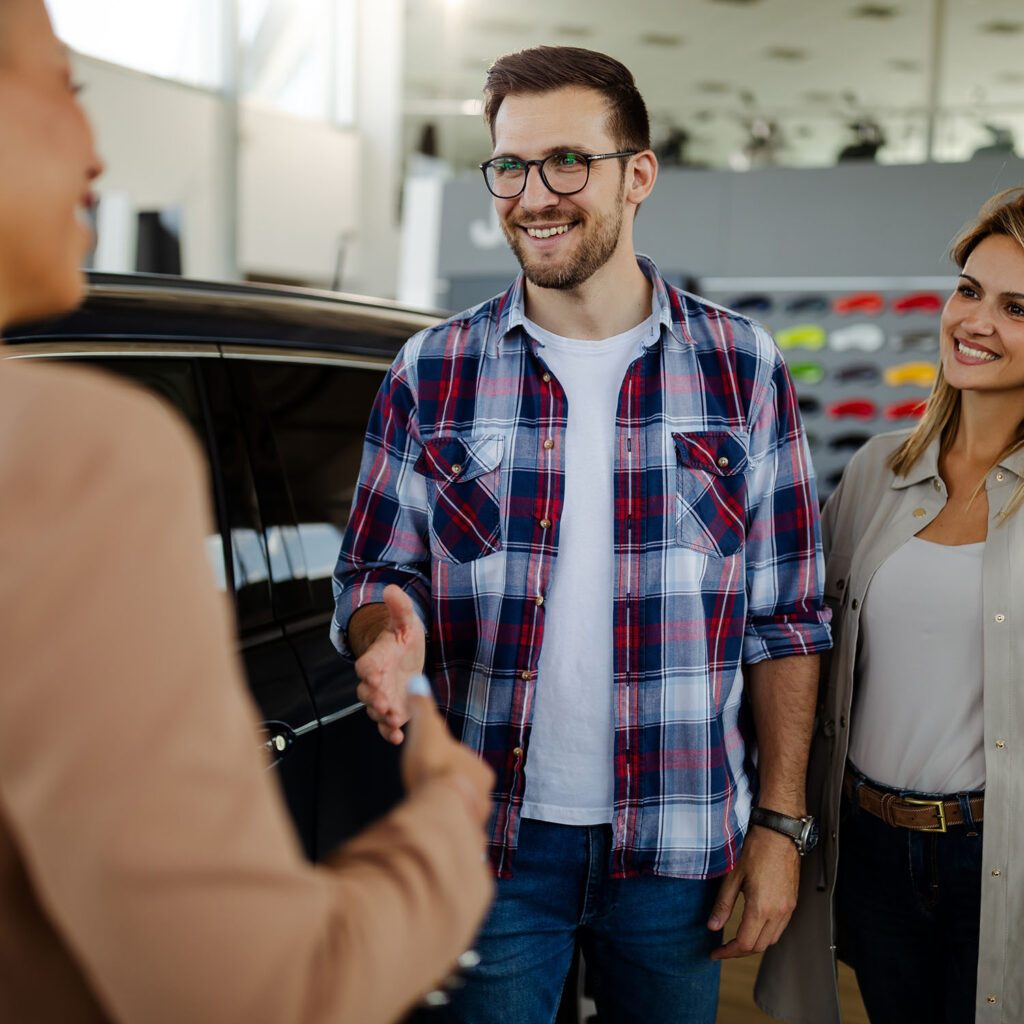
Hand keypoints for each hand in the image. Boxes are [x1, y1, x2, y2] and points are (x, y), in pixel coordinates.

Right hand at [353, 585, 425, 743]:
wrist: (406, 656)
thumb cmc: (402, 638)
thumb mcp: (405, 621)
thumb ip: (400, 607)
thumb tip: (391, 588)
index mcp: (376, 657)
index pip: (366, 665)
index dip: (369, 671)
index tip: (375, 676)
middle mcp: (375, 679)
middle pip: (367, 692)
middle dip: (375, 699)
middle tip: (385, 704)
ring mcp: (382, 696)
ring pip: (375, 710)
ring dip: (383, 717)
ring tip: (394, 721)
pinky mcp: (392, 709)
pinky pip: (385, 723)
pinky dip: (389, 732)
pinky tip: (398, 737)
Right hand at [402, 691, 493, 825]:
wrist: (441, 806)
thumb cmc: (433, 767)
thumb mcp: (426, 729)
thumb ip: (421, 708)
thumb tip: (417, 682)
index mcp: (479, 769)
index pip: (462, 764)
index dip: (445, 764)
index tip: (432, 767)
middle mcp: (483, 795)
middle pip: (465, 791)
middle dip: (449, 792)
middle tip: (429, 792)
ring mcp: (476, 819)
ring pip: (463, 815)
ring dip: (450, 814)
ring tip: (432, 814)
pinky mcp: (466, 840)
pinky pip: (458, 837)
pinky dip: (448, 834)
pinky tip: (437, 834)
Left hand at [707, 825, 799, 959]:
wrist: (779, 834)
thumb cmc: (755, 849)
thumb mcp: (733, 876)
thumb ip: (723, 904)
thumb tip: (712, 927)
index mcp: (761, 908)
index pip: (745, 943)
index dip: (728, 952)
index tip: (715, 953)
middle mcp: (778, 912)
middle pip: (758, 946)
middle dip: (739, 951)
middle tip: (722, 949)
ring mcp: (788, 909)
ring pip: (771, 940)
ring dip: (753, 944)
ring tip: (736, 940)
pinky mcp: (792, 903)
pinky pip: (780, 929)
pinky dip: (766, 934)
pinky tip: (754, 927)